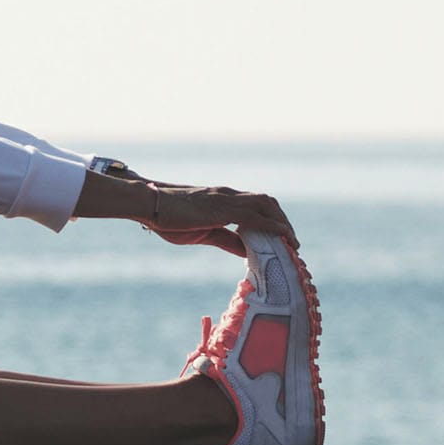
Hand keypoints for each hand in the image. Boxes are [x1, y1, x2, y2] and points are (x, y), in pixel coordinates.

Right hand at [74, 167, 297, 254]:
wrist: (150, 203)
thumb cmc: (169, 218)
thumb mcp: (203, 232)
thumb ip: (226, 239)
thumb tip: (247, 249)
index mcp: (224, 199)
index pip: (258, 206)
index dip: (274, 220)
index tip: (284, 239)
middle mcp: (230, 195)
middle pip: (268, 202)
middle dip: (284, 221)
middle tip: (293, 244)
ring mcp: (227, 199)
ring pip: (266, 205)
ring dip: (283, 223)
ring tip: (292, 243)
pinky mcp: (222, 208)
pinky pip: (255, 216)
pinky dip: (273, 225)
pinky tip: (282, 238)